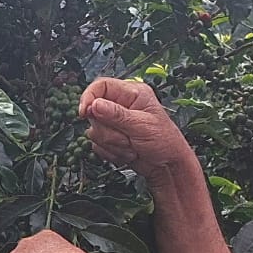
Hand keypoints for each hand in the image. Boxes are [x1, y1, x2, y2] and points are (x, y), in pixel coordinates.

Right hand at [77, 78, 194, 177]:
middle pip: (94, 112)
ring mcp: (115, 122)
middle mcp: (121, 105)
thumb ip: (117, 115)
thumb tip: (94, 104)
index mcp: (132, 93)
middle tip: (127, 137)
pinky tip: (127, 152)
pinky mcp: (111, 138)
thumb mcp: (142, 125)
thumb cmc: (165, 142)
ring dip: (112, 144)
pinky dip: (111, 152)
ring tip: (131, 146)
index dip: (89, 98)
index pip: (101, 86)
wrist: (167, 166)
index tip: (85, 113)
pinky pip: (97, 145)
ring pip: (95, 131)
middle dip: (109, 131)